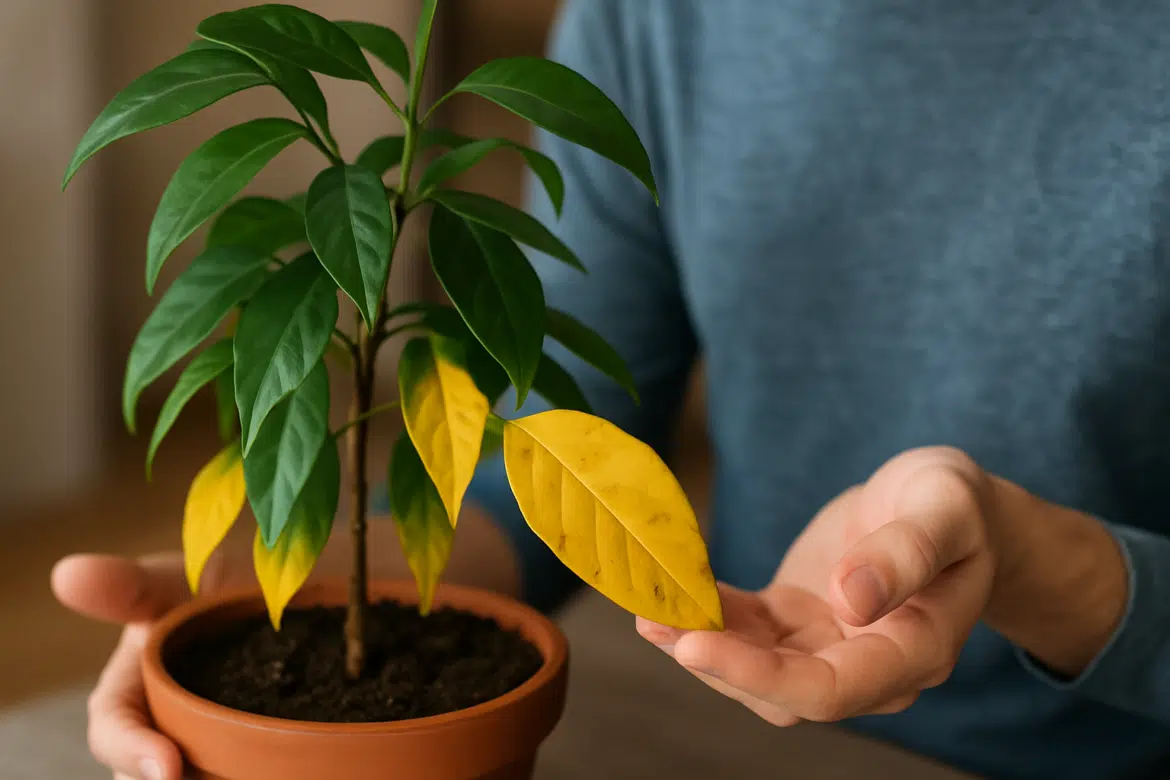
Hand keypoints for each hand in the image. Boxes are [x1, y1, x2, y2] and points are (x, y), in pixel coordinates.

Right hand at [51, 550, 247, 779]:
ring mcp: (217, 752)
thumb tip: (65, 574)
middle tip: (225, 777)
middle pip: (150, 776)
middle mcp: (168, 731)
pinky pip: (259, 778)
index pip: (113, 731)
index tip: (167, 769)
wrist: (318, 588)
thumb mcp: (193, 578)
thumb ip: (135, 586)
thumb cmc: (238, 580)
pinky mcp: (268, 764)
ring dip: (226, 779)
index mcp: (136, 690)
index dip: (132, 750)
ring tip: (268, 774)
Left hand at [638, 446, 998, 724]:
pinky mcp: (800, 623)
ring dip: (700, 646)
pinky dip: (708, 618)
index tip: (696, 644)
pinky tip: (669, 596)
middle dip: (715, 664)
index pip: (832, 688)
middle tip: (652, 623)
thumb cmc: (954, 504)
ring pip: (757, 671)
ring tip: (646, 612)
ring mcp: (831, 647)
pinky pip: (748, 634)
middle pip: (783, 692)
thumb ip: (908, 553)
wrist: (945, 506)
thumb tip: (854, 599)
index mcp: (916, 649)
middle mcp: (870, 665)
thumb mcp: (945, 508)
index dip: (760, 676)